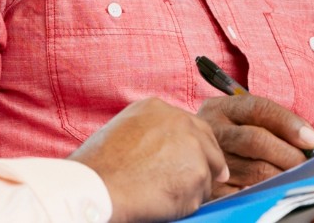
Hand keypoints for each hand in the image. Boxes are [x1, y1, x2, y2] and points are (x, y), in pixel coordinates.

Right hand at [68, 97, 227, 222]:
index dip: (195, 145)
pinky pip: (202, 195)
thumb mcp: (123, 130)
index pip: (190, 125)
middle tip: (216, 176)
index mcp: (158, 109)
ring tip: (167, 196)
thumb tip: (164, 150)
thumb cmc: (99, 167)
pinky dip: (189, 204)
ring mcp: (192, 146)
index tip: (197, 157)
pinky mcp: (198, 173)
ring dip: (194, 185)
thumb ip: (150, 134)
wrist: (97, 187)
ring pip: (206, 171)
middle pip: (208, 143)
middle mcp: (179, 122)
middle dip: (211, 162)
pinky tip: (165, 204)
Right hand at [196, 93, 313, 193]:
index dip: (288, 123)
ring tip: (294, 178)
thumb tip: (309, 142)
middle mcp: (211, 130)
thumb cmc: (229, 136)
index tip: (311, 139)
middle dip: (288, 154)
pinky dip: (263, 192)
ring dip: (281, 176)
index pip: (258, 109)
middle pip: (256, 140)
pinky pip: (243, 193)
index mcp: (222, 108)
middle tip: (305, 166)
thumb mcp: (242, 120)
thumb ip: (272, 124)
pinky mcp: (209, 187)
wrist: (183, 154)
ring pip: (253, 170)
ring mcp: (208, 160)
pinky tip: (272, 191)